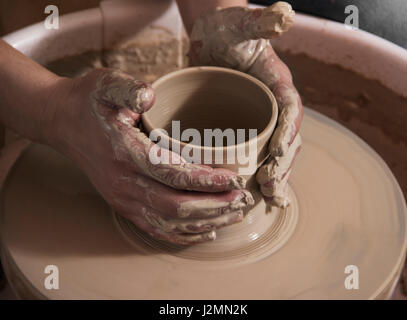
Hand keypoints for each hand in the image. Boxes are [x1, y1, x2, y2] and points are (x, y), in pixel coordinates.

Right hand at [48, 69, 253, 244]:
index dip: (206, 180)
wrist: (62, 122)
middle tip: (241, 199)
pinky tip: (205, 232)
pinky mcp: (122, 204)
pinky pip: (155, 228)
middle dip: (214, 205)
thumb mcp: (106, 85)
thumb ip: (128, 90)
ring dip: (205, 222)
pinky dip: (183, 234)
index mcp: (124, 153)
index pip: (172, 174)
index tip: (234, 179)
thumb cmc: (89, 102)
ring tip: (233, 215)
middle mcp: (123, 183)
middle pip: (176, 206)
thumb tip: (149, 97)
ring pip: (169, 222)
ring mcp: (122, 198)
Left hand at [189, 2, 302, 207]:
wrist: (213, 37)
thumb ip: (260, 22)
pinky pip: (256, 152)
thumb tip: (283, 15)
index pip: (290, 112)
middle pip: (287, 139)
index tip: (277, 158)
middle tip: (270, 189)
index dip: (287, 136)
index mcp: (278, 84)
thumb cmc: (228, 30)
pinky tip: (252, 191)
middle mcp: (273, 105)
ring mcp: (260, 117)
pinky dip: (257, 172)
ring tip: (267, 198)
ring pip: (274, 151)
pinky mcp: (244, 126)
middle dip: (281, 166)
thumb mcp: (241, 24)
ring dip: (274, 176)